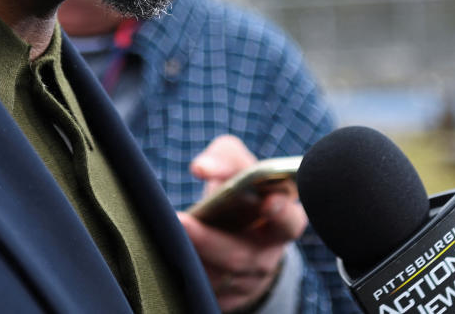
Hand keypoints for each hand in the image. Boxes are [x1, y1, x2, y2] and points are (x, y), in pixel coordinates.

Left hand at [177, 135, 308, 311]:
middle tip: (181, 221)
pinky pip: (204, 290)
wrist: (237, 231)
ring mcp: (249, 281)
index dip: (281, 213)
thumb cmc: (240, 191)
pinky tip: (167, 254)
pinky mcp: (228, 298)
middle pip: (242, 254)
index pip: (289, 221)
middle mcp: (268, 254)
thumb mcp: (238, 166)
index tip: (268, 203)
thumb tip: (202, 168)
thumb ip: (225, 157)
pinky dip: (185, 273)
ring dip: (192, 256)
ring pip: (218, 276)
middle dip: (210, 240)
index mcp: (283, 220)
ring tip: (165, 235)